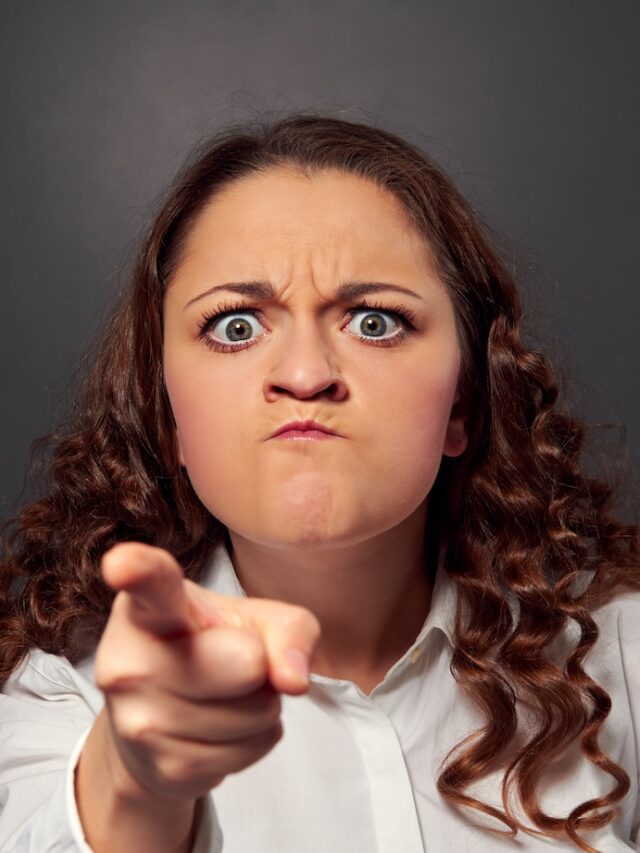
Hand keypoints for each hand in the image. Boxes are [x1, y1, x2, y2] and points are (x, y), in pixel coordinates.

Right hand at [94, 541, 320, 801]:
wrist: (158, 723)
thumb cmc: (211, 648)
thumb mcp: (254, 619)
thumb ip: (288, 629)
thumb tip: (294, 680)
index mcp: (148, 606)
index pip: (147, 584)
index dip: (135, 570)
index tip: (121, 564)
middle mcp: (130, 659)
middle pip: (245, 662)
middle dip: (260, 664)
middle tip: (233, 659)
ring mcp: (140, 719)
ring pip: (256, 712)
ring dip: (262, 706)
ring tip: (225, 694)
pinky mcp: (165, 768)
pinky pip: (253, 750)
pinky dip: (256, 740)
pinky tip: (223, 727)